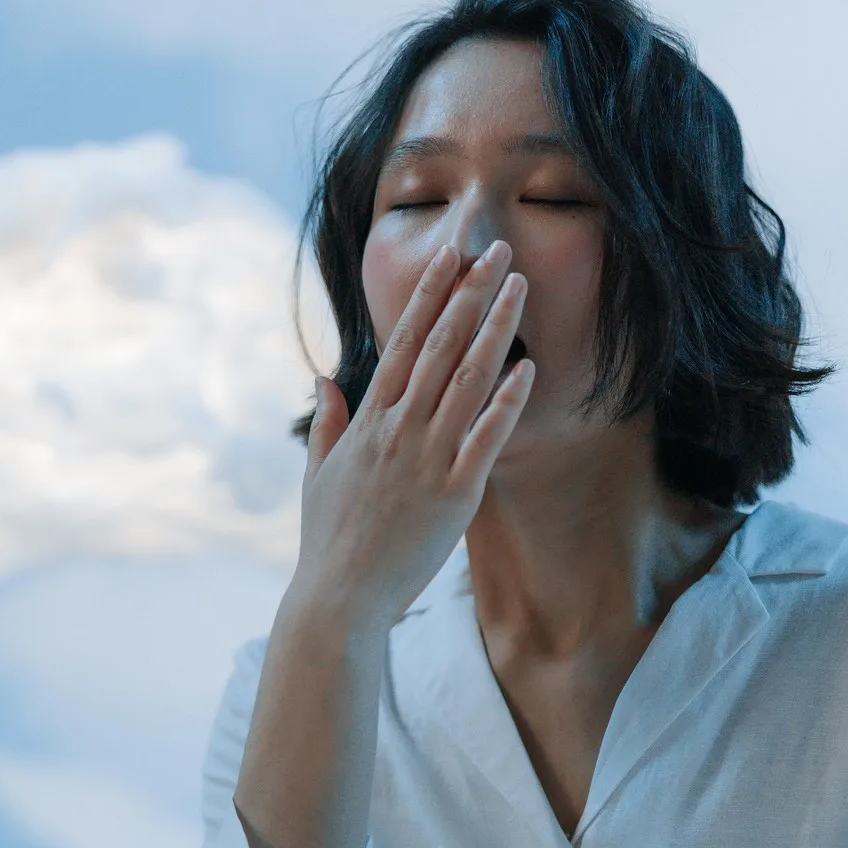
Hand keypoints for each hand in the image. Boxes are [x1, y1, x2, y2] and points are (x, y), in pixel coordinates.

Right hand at [292, 240, 533, 630]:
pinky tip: (528, 367)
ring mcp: (428, 458)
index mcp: (370, 419)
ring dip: (496, 328)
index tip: (448, 255)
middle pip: (442, 345)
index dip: (428, 293)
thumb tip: (326, 379)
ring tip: (519, 287)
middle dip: (471, 293)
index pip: (404, 340)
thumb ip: (328, 422)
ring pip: (469, 378)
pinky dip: (508, 401)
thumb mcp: (318, 474)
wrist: (339, 597)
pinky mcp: (455, 493)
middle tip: (498, 250)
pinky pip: (487, 438)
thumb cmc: (328, 540)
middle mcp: (399, 428)